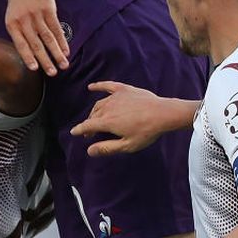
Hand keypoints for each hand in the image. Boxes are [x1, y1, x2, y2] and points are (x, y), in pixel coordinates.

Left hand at [4, 0, 69, 75]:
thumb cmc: (18, 4)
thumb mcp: (13, 18)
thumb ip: (21, 34)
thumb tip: (31, 55)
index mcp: (12, 25)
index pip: (21, 44)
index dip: (28, 57)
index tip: (35, 69)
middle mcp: (24, 21)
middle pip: (36, 44)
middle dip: (45, 60)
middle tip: (52, 73)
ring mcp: (37, 15)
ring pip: (48, 38)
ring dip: (57, 53)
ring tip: (63, 65)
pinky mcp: (48, 9)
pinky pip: (56, 28)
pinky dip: (62, 41)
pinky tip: (66, 50)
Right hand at [71, 82, 198, 156]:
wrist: (163, 113)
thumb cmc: (147, 132)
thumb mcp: (127, 145)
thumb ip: (107, 148)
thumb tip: (89, 151)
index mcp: (107, 122)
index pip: (87, 125)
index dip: (79, 130)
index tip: (74, 132)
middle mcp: (108, 107)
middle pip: (93, 115)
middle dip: (89, 124)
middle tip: (91, 133)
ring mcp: (116, 97)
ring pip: (99, 104)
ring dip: (95, 112)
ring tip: (95, 118)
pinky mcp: (124, 89)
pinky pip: (108, 86)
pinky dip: (98, 86)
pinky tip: (91, 86)